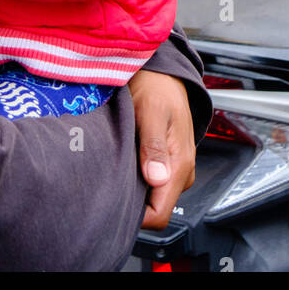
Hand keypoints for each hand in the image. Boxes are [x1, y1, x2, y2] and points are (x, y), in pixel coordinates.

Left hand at [127, 70, 195, 228]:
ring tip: (116, 165)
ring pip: (151, 196)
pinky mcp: (166, 162)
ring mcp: (174, 168)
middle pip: (154, 208)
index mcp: (180, 165)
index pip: (160, 215)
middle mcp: (180, 172)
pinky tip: (123, 160)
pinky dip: (134, 176)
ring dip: (132, 188)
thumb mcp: (152, 111)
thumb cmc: (157, 87)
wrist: (164, 72)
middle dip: (131, 202)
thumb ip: (154, 145)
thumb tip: (156, 177)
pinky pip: (150, 182)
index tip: (114, 201)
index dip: (136, 216)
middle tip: (108, 179)